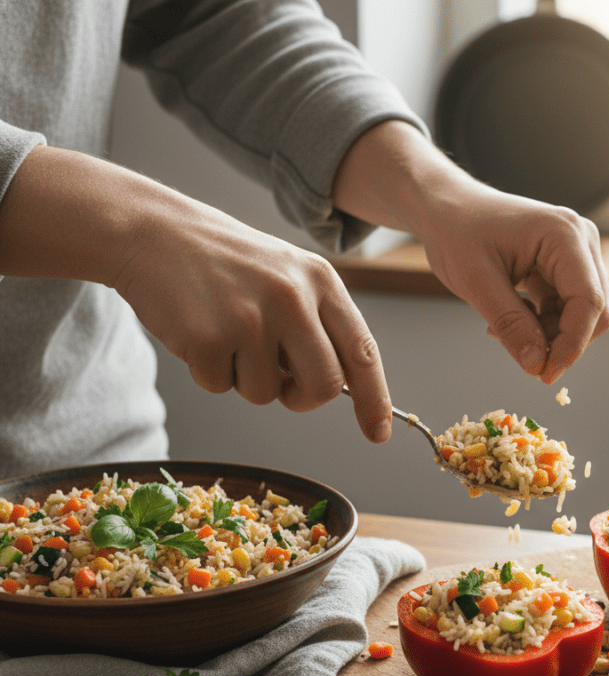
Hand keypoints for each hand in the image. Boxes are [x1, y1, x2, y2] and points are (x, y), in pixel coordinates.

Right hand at [0, 146, 393, 442]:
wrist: (153, 232)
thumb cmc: (225, 261)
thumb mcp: (287, 274)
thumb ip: (317, 322)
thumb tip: (338, 385)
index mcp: (321, 281)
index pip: (362, 353)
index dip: (374, 400)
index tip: (378, 433)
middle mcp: (293, 298)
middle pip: (323, 387)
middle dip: (302, 398)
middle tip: (279, 382)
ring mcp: (251, 318)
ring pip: (266, 395)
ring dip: (245, 379)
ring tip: (227, 333)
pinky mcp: (209, 338)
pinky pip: (221, 388)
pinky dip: (209, 372)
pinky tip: (199, 331)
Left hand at [417, 185, 608, 383]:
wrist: (447, 209)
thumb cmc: (457, 231)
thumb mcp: (476, 282)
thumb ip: (511, 325)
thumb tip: (538, 365)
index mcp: (564, 235)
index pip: (589, 301)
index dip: (572, 344)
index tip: (546, 374)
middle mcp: (580, 241)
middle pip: (594, 311)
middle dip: (562, 341)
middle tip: (522, 357)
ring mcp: (575, 253)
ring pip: (582, 314)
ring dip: (549, 334)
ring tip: (502, 331)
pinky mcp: (564, 266)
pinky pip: (566, 308)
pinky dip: (542, 324)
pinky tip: (510, 320)